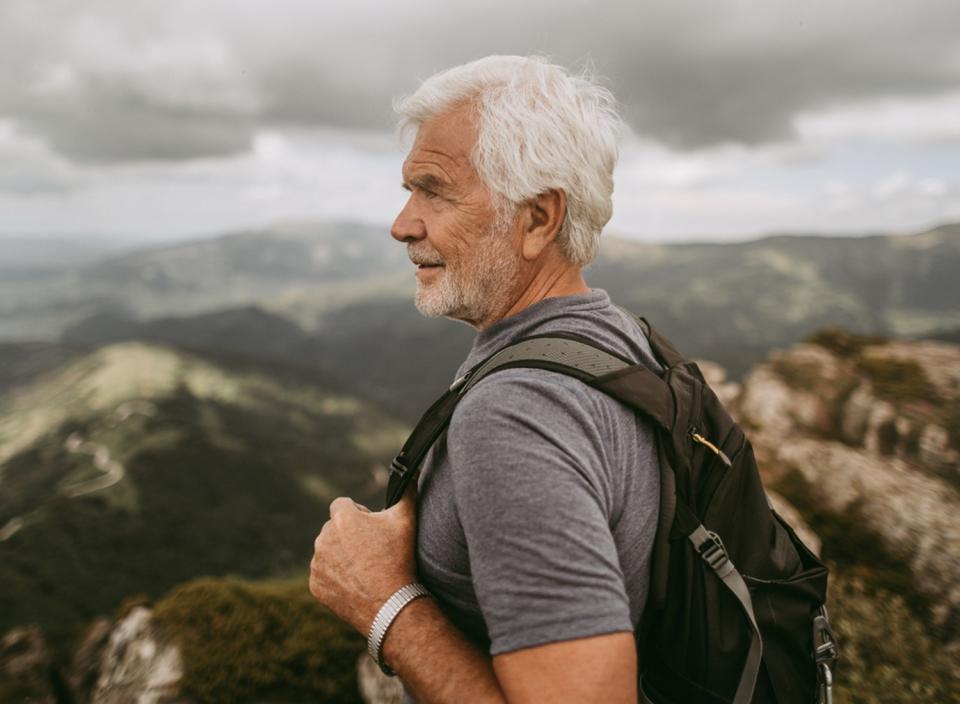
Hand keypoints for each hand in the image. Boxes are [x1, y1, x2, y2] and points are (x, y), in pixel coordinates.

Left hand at [309, 483, 418, 633]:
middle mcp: (323, 538)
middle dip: (348, 534)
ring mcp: (317, 563)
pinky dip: (335, 576)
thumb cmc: (398, 558)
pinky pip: (323, 574)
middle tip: (370, 549)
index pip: (342, 505)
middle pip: (333, 528)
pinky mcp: (315, 585)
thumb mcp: (406, 520)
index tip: (370, 526)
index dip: (357, 513)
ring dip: (340, 554)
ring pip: (327, 551)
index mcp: (342, 519)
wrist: (390, 604)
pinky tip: (355, 582)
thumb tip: (412, 471)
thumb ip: (406, 491)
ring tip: (364, 567)